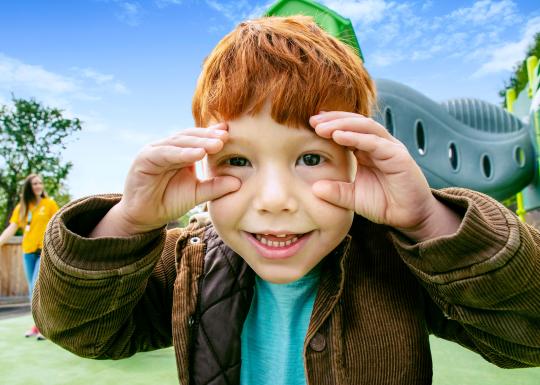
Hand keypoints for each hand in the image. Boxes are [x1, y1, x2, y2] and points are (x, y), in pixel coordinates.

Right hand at [98, 123, 240, 235]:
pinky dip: (182, 153)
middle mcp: (168, 147)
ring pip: (179, 142)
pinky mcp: (145, 158)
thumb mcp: (197, 194)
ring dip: (198, 142)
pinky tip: (198, 154)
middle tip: (226, 136)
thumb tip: (239, 182)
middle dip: (209, 136)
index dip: (214, 135)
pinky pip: (165, 153)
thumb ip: (215, 187)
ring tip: (216, 144)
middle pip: (191, 137)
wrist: (145, 217)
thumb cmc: (169, 201)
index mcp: (181, 152)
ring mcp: (155, 150)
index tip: (231, 133)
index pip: (199, 139)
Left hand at [309, 111, 459, 240]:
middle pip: (355, 122)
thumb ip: (335, 192)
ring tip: (322, 127)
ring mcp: (390, 148)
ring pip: (365, 127)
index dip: (329, 124)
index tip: (309, 124)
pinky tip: (340, 136)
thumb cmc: (383, 204)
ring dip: (342, 124)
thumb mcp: (352, 198)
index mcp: (366, 149)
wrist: (410, 217)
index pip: (347, 129)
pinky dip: (357, 137)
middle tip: (312, 120)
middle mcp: (378, 144)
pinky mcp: (399, 156)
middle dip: (333, 119)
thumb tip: (314, 188)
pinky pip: (376, 142)